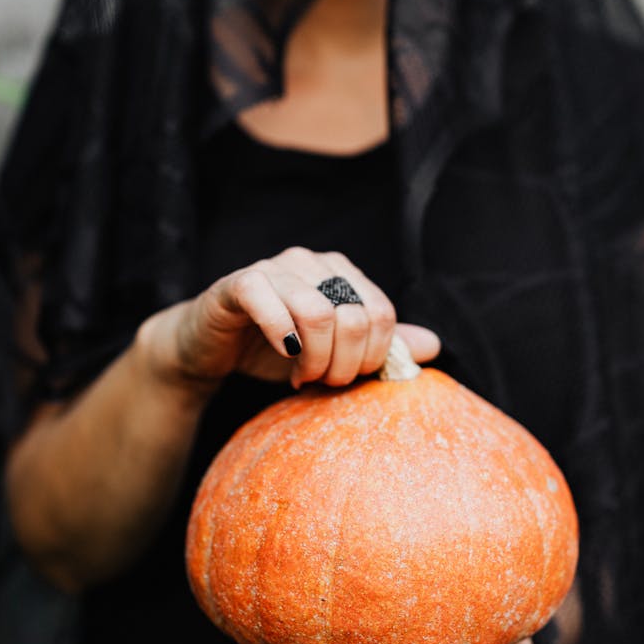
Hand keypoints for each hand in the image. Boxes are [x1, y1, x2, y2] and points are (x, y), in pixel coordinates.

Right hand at [138, 247, 439, 393]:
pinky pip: (266, 299)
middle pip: (354, 315)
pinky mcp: (238, 283)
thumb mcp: (333, 353)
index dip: (371, 356)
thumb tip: (433, 345)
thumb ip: (380, 347)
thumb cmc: (273, 349)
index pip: (381, 314)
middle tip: (321, 382)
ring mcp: (273, 268)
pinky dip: (280, 335)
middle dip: (343, 363)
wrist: (210, 349)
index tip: (347, 378)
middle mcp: (311, 262)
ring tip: (300, 375)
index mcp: (341, 273)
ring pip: (317, 311)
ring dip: (313, 358)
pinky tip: (283, 355)